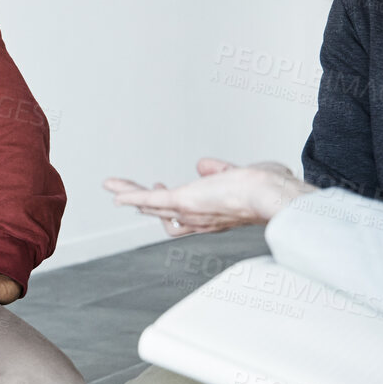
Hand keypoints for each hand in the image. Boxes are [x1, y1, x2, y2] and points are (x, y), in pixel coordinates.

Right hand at [103, 157, 313, 235]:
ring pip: (150, 207)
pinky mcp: (182, 201)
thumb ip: (220, 170)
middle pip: (160, 215)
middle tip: (123, 193)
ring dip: (129, 194)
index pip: (183, 214)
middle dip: (141, 202)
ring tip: (111, 185)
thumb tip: (202, 165)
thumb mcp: (240, 175)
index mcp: (212, 214)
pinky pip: (149, 201)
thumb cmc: (268, 189)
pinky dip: (130, 195)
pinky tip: (114, 190)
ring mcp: (188, 211)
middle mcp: (197, 218)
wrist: (271, 195)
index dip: (169, 202)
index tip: (160, 186)